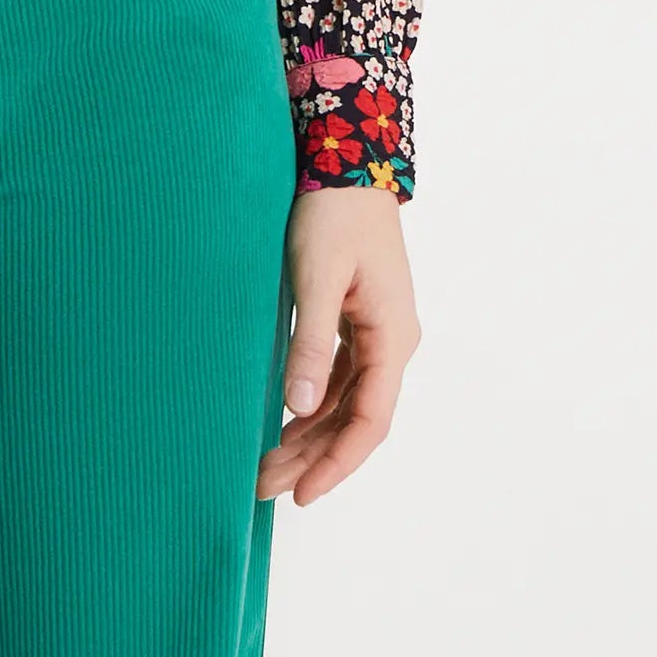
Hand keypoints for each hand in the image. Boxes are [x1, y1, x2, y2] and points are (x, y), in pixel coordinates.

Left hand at [256, 185, 420, 505]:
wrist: (347, 162)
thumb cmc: (332, 214)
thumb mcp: (316, 277)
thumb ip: (310, 343)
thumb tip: (300, 408)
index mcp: (392, 337)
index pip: (370, 420)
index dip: (337, 463)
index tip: (302, 494)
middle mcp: (392, 342)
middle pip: (356, 418)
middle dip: (313, 457)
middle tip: (264, 488)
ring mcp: (377, 331)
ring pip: (348, 401)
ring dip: (311, 434)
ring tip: (267, 466)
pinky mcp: (359, 318)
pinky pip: (342, 377)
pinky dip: (315, 403)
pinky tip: (287, 421)